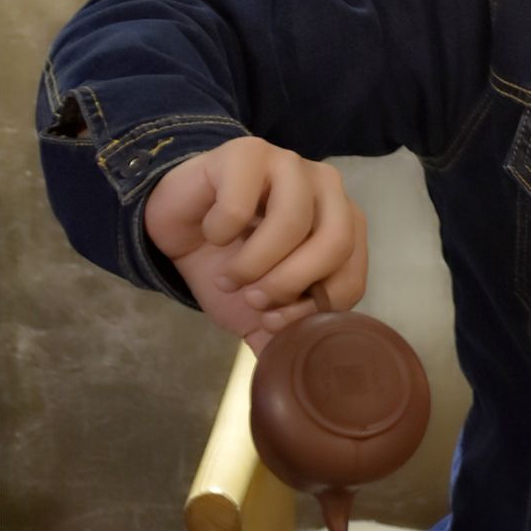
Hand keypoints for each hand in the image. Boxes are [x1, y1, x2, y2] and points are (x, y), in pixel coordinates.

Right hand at [144, 137, 367, 353]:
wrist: (178, 227)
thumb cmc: (228, 263)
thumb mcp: (259, 312)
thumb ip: (288, 338)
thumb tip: (310, 380)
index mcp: (342, 223)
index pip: (352, 275)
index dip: (312, 308)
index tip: (273, 317)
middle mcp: (326, 188)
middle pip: (334, 243)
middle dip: (288, 284)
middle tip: (254, 297)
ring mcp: (288, 163)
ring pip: (292, 221)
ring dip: (253, 263)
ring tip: (229, 275)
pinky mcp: (246, 151)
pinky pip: (241, 204)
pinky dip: (220, 232)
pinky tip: (211, 230)